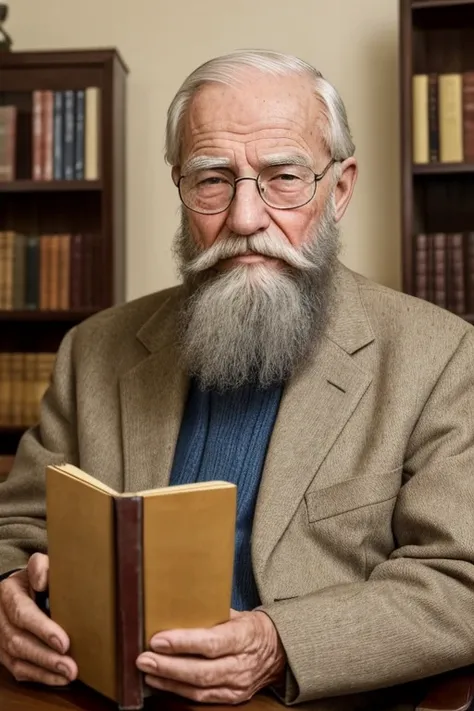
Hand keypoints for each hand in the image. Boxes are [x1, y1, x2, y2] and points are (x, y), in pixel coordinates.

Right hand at [0, 553, 77, 685]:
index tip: (64, 642)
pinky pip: (18, 670)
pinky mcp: (5, 654)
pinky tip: (58, 678)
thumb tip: (43, 580)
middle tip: (70, 666)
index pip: (22, 613)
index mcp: (8, 594)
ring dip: (44, 670)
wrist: (19, 589)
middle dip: (46, 656)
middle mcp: (0, 618)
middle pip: (18, 641)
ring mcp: (0, 638)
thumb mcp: (37, 565)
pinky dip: (39, 677)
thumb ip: (41, 567)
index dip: (42, 629)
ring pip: (17, 660)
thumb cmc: (35, 578)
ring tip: (68, 674)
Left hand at [136, 609, 285, 703]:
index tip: (158, 639)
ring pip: (199, 689)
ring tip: (147, 671)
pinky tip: (161, 683)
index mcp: (244, 636)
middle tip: (143, 658)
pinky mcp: (233, 698)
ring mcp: (238, 685)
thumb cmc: (252, 627)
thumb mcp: (237, 613)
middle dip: (168, 666)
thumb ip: (211, 614)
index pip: (211, 642)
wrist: (279, 652)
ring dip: (168, 681)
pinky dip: (179, 692)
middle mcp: (242, 664)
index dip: (183, 643)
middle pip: (201, 671)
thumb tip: (177, 604)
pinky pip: (202, 699)